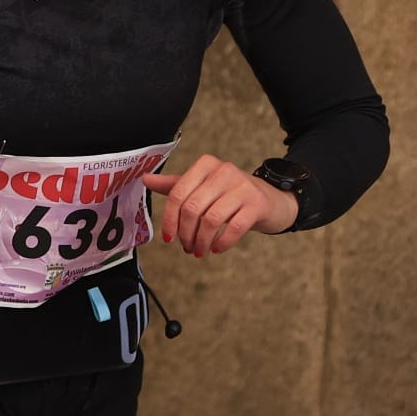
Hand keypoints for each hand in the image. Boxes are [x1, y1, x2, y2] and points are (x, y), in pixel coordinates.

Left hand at [141, 154, 297, 256]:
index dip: (169, 219)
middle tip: (186, 247)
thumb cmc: (230, 194)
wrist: (270, 199)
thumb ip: (176, 185)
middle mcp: (224, 171)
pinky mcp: (256, 203)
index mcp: (206, 164)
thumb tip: (146, 179)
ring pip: (211, 219)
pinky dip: (221, 243)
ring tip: (199, 251)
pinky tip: (216, 248)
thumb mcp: (203, 186)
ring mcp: (242, 186)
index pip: (178, 193)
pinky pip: (233, 227)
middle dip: (185, 233)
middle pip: (192, 207)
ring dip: (201, 241)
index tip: (168, 237)